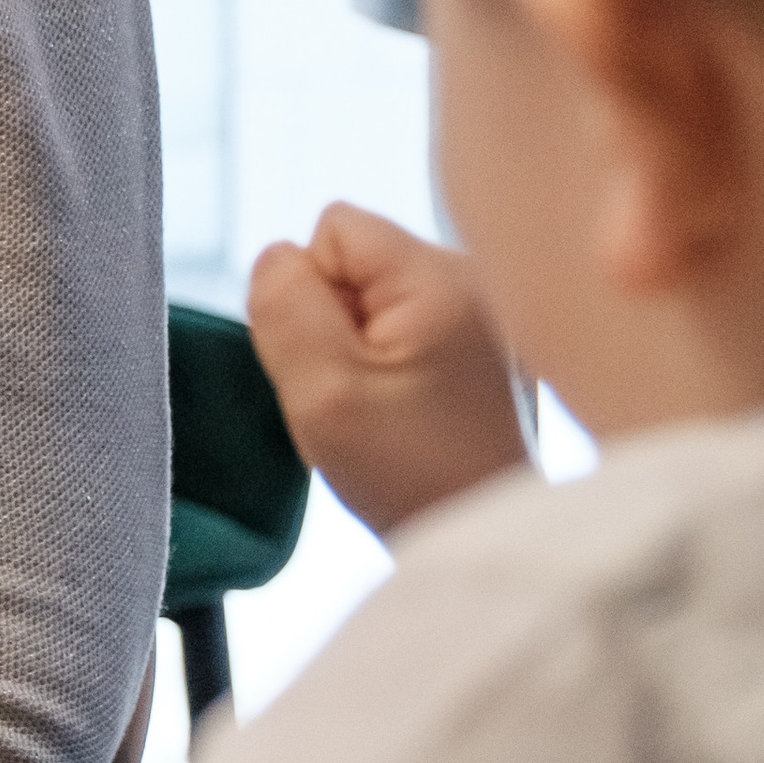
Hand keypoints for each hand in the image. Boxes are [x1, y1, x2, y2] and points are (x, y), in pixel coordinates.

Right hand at [247, 203, 529, 539]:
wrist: (486, 535)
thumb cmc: (408, 471)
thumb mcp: (323, 391)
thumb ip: (285, 305)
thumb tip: (277, 257)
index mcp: (441, 274)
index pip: (334, 228)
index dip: (310, 294)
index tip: (339, 364)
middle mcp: (474, 274)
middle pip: (356, 258)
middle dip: (336, 318)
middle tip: (363, 393)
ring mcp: (486, 308)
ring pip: (376, 293)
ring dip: (362, 344)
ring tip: (389, 406)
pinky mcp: (486, 341)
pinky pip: (406, 322)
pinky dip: (393, 361)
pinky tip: (414, 409)